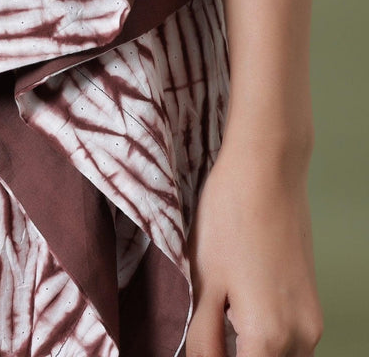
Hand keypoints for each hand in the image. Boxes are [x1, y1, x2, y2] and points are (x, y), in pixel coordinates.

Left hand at [185, 137, 322, 356]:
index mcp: (269, 337)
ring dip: (247, 350)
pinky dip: (260, 337)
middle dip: (229, 354)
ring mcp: (311, 321)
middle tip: (202, 332)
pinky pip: (287, 341)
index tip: (198, 343)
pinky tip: (231, 309)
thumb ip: (203, 338)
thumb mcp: (203, 282)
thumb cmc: (230, 217)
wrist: (268, 170)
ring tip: (214, 320)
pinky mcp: (310, 303)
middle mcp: (301, 338)